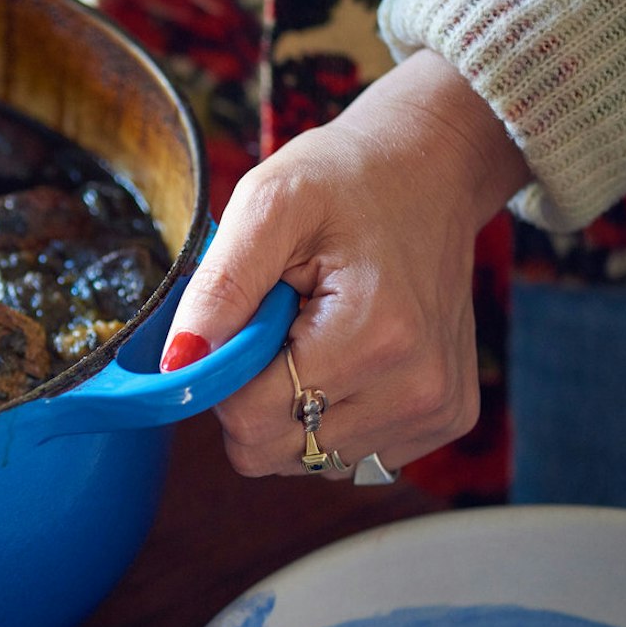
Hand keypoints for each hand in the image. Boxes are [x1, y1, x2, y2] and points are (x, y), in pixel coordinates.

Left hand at [160, 49, 529, 476]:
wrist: (429, 168)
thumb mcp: (267, 204)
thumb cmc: (345, 179)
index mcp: (376, 336)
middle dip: (255, 395)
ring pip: (309, 459)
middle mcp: (419, 388)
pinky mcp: (446, 419)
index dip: (224, 375)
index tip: (245, 320)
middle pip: (277, 450)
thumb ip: (220, 286)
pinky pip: (349, 454)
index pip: (252, 419)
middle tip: (279, 323)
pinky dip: (329, 413)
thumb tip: (179, 364)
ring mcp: (437, 410)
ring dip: (293, 404)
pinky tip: (344, 355)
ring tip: (316, 333)